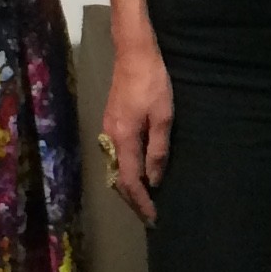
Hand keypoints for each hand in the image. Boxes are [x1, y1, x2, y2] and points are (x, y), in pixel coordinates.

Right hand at [101, 39, 172, 225]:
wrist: (133, 54)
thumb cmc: (152, 83)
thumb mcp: (163, 117)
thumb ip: (157, 150)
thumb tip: (155, 179)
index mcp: (123, 139)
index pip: (130, 181)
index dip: (141, 202)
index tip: (153, 217)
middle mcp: (110, 138)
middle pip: (118, 178)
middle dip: (133, 199)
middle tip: (149, 214)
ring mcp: (108, 129)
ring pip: (116, 167)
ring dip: (130, 185)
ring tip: (146, 198)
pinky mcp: (111, 121)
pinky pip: (117, 155)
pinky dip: (127, 169)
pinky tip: (139, 171)